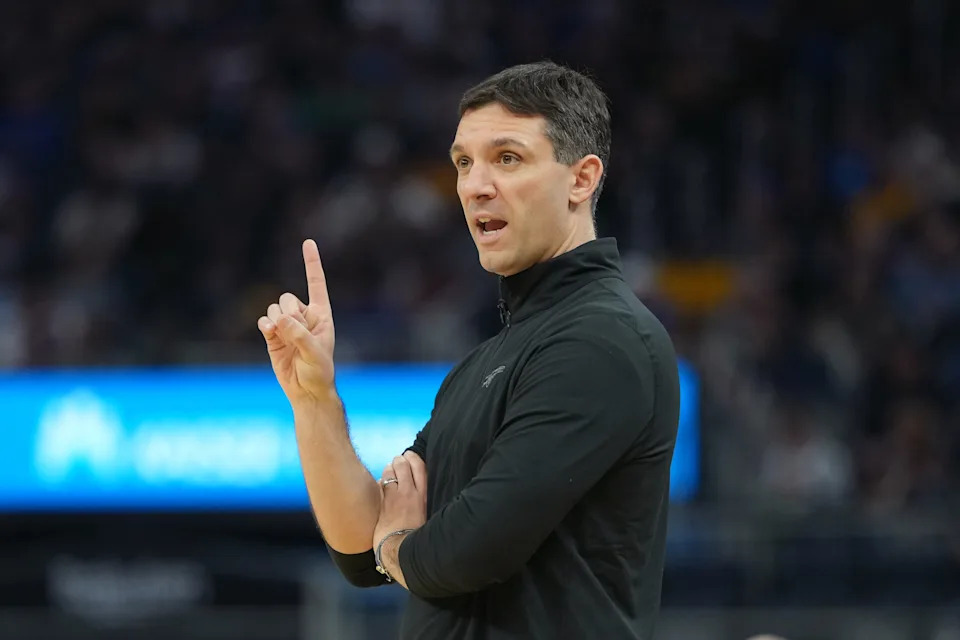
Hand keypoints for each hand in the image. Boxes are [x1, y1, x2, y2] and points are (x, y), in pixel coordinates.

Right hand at [258, 240, 335, 406]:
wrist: (306, 389)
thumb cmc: (319, 370)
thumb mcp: (315, 352)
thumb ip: (300, 334)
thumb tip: (280, 319)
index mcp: (321, 314)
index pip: (316, 283)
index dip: (311, 263)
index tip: (308, 242)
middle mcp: (303, 316)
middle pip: (288, 298)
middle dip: (290, 314)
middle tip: (296, 334)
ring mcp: (287, 325)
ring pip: (274, 309)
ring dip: (277, 322)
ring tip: (287, 341)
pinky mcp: (272, 335)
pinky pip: (264, 321)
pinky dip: (266, 325)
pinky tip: (270, 333)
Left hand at [374, 451, 427, 549]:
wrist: (400, 549)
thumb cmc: (415, 537)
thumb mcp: (425, 516)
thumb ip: (421, 502)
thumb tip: (418, 493)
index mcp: (423, 496)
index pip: (420, 467)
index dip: (414, 458)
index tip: (411, 456)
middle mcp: (411, 493)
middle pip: (405, 465)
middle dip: (400, 459)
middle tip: (398, 461)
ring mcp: (396, 496)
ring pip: (391, 471)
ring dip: (389, 467)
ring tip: (389, 469)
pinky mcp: (384, 502)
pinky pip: (382, 482)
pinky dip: (382, 479)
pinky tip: (382, 481)